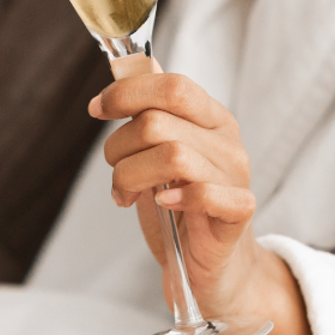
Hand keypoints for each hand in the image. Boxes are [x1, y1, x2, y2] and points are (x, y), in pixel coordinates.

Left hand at [90, 72, 330, 334]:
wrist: (213, 269)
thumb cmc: (179, 208)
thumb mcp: (157, 155)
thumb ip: (151, 112)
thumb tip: (137, 65)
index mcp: (211, 117)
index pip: (172, 86)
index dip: (127, 93)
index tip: (96, 109)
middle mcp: (226, 140)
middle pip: (158, 122)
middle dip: (119, 147)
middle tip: (115, 171)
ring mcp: (236, 175)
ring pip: (172, 155)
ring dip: (131, 177)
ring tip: (125, 195)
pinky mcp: (239, 211)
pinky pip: (204, 192)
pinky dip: (175, 197)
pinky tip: (162, 203)